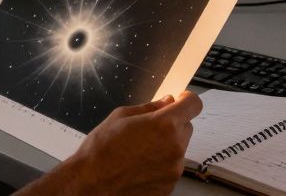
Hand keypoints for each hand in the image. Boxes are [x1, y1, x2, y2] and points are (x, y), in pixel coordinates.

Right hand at [24, 92, 200, 195]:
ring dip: (167, 145)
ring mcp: (173, 169)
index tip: (180, 101)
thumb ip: (149, 108)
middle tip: (149, 128)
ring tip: (140, 150)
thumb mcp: (121, 117)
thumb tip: (166, 102)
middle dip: (172, 124)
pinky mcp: (169, 185)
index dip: (186, 100)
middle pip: (187, 127)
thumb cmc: (101, 151)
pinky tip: (140, 164)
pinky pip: (172, 167)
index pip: (193, 105)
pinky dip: (162, 163)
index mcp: (164, 125)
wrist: (91, 184)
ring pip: (179, 148)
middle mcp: (174, 147)